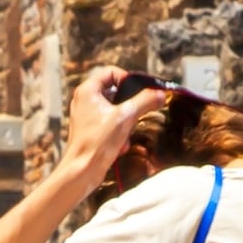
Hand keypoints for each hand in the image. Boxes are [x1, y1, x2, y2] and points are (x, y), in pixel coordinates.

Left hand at [66, 67, 166, 192]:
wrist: (82, 171)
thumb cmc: (97, 142)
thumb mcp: (126, 117)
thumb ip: (145, 101)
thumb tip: (160, 94)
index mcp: (88, 90)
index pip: (111, 72)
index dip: (128, 79)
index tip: (141, 92)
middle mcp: (84, 100)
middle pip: (116, 92)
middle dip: (129, 106)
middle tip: (136, 115)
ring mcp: (86, 115)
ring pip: (116, 110)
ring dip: (126, 123)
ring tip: (126, 134)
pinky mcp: (90, 130)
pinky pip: (111, 124)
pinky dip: (119, 133)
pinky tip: (120, 145)